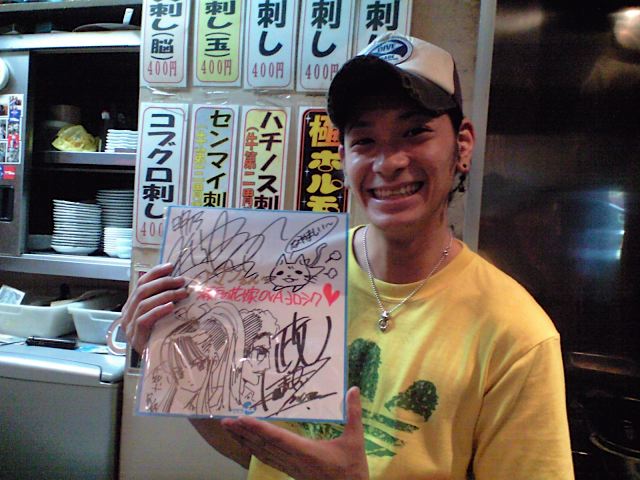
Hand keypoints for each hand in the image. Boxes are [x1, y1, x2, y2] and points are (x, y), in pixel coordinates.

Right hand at [120, 263, 188, 353]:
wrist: (156, 364)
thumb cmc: (160, 338)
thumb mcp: (161, 316)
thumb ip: (163, 302)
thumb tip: (179, 283)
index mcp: (132, 307)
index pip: (141, 283)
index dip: (155, 273)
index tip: (171, 266)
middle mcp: (128, 314)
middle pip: (142, 291)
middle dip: (163, 282)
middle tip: (181, 281)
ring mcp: (130, 327)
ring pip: (144, 303)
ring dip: (166, 295)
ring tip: (182, 293)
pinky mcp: (136, 337)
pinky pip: (145, 319)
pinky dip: (159, 310)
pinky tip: (171, 307)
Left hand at [221, 386, 368, 479]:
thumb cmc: (352, 469)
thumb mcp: (355, 440)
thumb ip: (353, 414)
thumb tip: (354, 388)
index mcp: (306, 452)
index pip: (276, 437)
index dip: (258, 427)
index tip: (241, 418)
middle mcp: (293, 460)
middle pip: (262, 445)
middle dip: (242, 432)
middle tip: (225, 420)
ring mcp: (290, 467)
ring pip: (261, 454)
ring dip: (244, 441)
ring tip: (229, 429)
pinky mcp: (291, 471)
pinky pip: (267, 459)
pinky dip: (254, 450)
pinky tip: (246, 444)